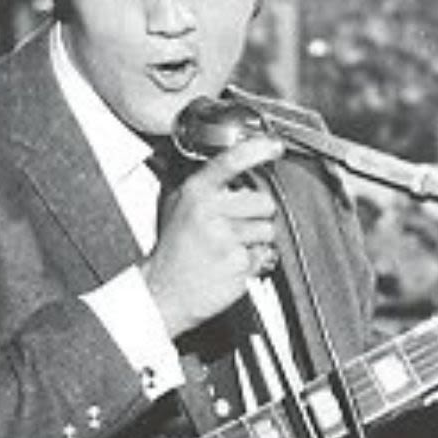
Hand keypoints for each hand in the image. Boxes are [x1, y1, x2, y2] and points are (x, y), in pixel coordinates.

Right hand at [142, 136, 283, 336]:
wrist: (162, 291)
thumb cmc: (174, 250)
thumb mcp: (177, 207)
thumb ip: (205, 187)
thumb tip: (236, 165)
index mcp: (196, 193)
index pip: (231, 162)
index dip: (257, 150)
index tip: (275, 147)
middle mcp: (210, 212)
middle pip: (264, 202)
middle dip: (258, 215)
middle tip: (237, 226)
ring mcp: (225, 239)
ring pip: (268, 230)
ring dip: (258, 240)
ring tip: (232, 247)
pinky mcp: (238, 263)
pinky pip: (266, 255)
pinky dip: (256, 261)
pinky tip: (233, 262)